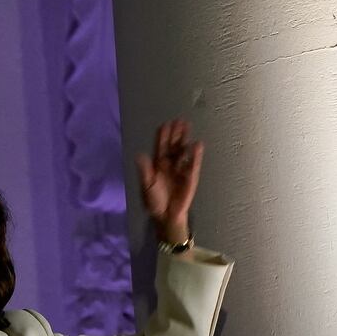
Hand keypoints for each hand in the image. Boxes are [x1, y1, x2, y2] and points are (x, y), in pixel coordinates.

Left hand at [135, 119, 203, 245]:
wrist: (166, 215)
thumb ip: (145, 171)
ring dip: (185, 139)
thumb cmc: (154, 201)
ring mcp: (181, 169)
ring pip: (183, 150)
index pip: (161, 147)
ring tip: (187, 126)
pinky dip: (195, 154)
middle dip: (176, 133)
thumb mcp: (147, 186)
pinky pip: (193, 163)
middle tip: (179, 120)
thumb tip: (139, 155)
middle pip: (173, 145)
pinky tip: (197, 144)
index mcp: (158, 165)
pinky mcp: (190, 176)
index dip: (163, 136)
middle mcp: (170, 164)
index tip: (165, 124)